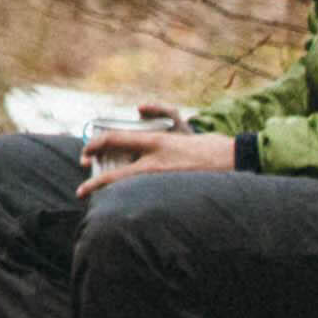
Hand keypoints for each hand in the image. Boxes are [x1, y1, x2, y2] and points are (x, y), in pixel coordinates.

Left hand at [78, 122, 240, 189]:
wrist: (234, 162)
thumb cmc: (205, 144)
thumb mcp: (181, 124)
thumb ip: (160, 111)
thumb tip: (139, 108)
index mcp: (157, 143)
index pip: (116, 140)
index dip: (96, 145)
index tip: (85, 154)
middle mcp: (158, 163)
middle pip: (118, 176)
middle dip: (97, 183)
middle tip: (83, 190)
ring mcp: (165, 182)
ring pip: (130, 192)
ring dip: (112, 198)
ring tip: (99, 204)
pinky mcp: (174, 195)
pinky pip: (146, 201)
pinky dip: (132, 204)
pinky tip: (124, 209)